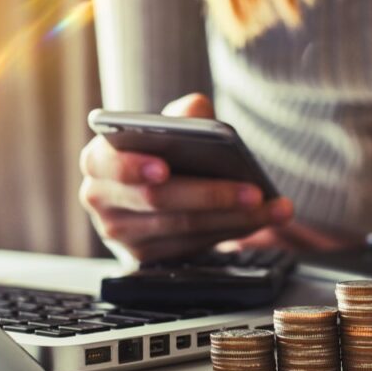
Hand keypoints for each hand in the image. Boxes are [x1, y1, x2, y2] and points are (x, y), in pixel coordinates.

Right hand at [78, 93, 293, 263]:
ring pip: (182, 228)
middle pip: (158, 200)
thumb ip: (183, 114)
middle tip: (254, 192)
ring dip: (233, 218)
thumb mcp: (166, 126)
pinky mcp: (144, 257)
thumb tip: (196, 114)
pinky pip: (192, 246)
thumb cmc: (159, 150)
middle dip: (210, 195)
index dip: (134, 167)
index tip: (164, 168)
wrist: (153, 187)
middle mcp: (101, 199)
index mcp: (98, 160)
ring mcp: (121, 233)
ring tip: (273, 208)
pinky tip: (259, 220)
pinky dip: (230, 232)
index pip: (110, 164)